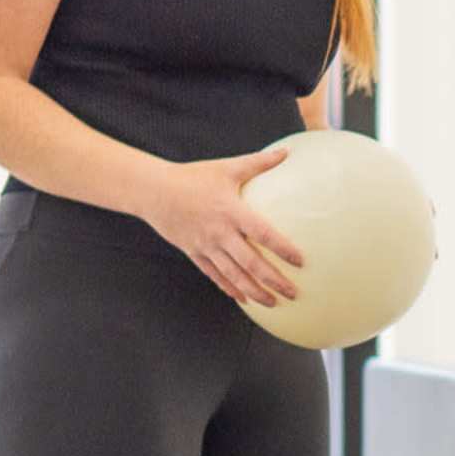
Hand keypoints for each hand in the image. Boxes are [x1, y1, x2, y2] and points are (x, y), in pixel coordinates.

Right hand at [142, 147, 305, 306]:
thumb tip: (286, 152)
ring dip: (255, 292)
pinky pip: (215, 276)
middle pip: (251, 263)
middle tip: (294, 293)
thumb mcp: (226, 168)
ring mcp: (206, 246)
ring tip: (274, 303)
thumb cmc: (193, 177)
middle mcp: (220, 233)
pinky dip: (231, 289)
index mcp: (231, 211)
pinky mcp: (194, 253)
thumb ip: (258, 163)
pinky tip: (245, 299)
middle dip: (274, 281)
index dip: (282, 249)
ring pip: (234, 276)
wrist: (153, 191)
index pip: (263, 234)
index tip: (301, 262)